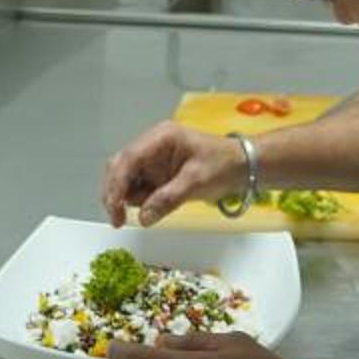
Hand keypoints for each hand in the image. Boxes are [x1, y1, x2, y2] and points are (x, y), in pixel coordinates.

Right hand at [99, 123, 248, 227]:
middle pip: (120, 168)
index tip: (115, 210)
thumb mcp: (197, 181)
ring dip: (129, 198)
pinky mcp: (157, 174)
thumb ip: (168, 198)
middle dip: (115, 193)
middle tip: (118, 220)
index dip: (116, 186)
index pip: (128, 160)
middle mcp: (151, 146)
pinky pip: (139, 188)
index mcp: (160, 138)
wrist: (243, 167)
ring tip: (149, 210)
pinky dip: (140, 201)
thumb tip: (143, 218)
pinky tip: (152, 208)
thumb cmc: (223, 166)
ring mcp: (153, 160)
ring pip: (126, 180)